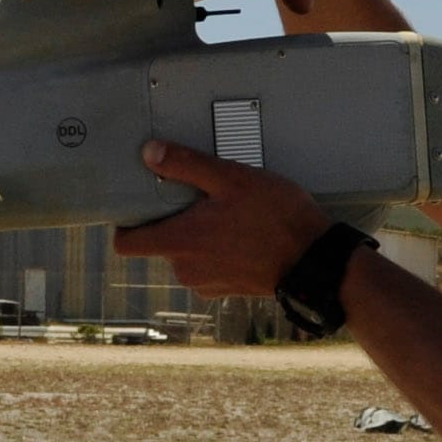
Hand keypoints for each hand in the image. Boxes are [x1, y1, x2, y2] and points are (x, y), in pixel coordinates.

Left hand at [112, 141, 332, 297]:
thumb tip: (149, 153)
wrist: (315, 261)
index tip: (139, 205)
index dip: (125, 224)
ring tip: (227, 214)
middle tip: (199, 198)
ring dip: (197, 235)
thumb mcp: (232, 178)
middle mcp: (186, 269)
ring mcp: (205, 282)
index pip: (125, 244)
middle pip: (159, 243)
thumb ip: (186, 165)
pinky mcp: (225, 289)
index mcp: (180, 242)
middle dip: (173, 221)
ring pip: (185, 254)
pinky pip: (207, 266)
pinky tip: (240, 233)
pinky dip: (216, 250)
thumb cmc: (277, 218)